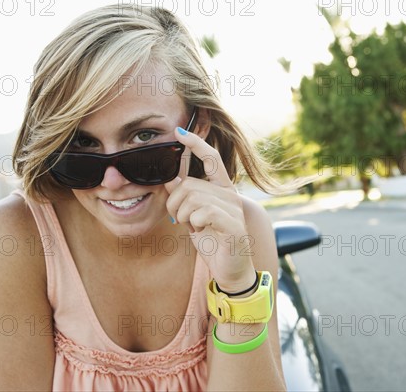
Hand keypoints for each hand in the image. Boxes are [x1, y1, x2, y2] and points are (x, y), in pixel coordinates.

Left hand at [164, 127, 255, 292]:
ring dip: (184, 216)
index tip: (179, 133)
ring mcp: (234, 208)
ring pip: (193, 198)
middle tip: (180, 220)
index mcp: (222, 190)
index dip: (196, 144)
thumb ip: (186, 198)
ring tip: (193, 227)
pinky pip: (203, 213)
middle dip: (175, 203)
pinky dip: (195, 223)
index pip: (212, 159)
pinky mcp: (234, 224)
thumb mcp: (194, 218)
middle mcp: (231, 195)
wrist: (231, 271)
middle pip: (190, 185)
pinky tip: (202, 231)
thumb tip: (171, 179)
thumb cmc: (214, 243)